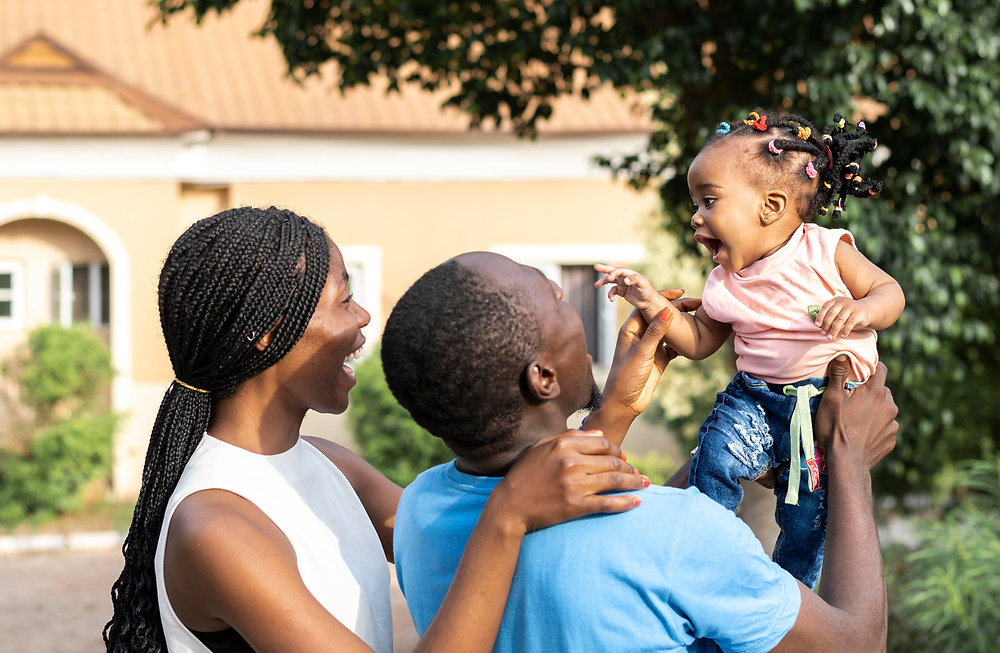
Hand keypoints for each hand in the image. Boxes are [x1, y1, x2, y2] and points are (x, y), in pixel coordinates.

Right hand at [493, 431, 646, 533]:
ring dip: (634, 482)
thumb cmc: (524, 475)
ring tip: (645, 484)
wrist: (509, 506)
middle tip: (638, 473)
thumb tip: (599, 434)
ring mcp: (574, 485)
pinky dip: (625, 502)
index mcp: (563, 446)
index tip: (623, 458)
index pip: (602, 444)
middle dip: (629, 467)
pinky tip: (637, 502)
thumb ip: (568, 436)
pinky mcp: (576, 506)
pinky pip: (608, 503)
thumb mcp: (541, 448)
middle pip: (612, 462)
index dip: (617, 451)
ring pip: (614, 481)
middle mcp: (571, 463)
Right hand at [593, 264, 670, 316]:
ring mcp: (622, 284)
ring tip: (596, 285)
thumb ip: (635, 279)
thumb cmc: (647, 291)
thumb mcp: (643, 284)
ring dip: (603, 282)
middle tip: (596, 266)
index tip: (610, 278)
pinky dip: (610, 295)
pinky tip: (611, 299)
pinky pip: (612, 291)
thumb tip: (625, 280)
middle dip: (604, 269)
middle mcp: (625, 277)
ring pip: (610, 281)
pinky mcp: (621, 291)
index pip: (619, 270)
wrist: (648, 301)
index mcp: (630, 273)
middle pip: (613, 271)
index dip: (614, 273)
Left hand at [600, 289, 688, 420]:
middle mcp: (641, 336)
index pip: (647, 307)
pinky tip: (696, 337)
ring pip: (668, 331)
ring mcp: (651, 347)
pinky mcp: (659, 358)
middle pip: (659, 317)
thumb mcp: (642, 352)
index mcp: (631, 329)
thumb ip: (655, 332)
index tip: (680, 292)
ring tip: (698, 316)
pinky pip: (673, 346)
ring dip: (681, 325)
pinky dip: (683, 342)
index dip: (662, 298)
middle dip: (675, 310)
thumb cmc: (626, 376)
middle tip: (695, 303)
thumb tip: (667, 310)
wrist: (625, 403)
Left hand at [815, 296, 871, 338]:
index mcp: (836, 300)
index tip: (817, 325)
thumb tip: (819, 326)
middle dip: (826, 324)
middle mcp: (843, 301)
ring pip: (840, 319)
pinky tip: (842, 336)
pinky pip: (850, 323)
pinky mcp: (859, 313)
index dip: (820, 316)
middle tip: (823, 333)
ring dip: (834, 330)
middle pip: (832, 313)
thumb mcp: (838, 310)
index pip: (826, 307)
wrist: (865, 310)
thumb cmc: (847, 313)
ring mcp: (851, 306)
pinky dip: (845, 330)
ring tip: (831, 337)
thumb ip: (830, 314)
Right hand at [815, 356, 897, 469]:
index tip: (859, 372)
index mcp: (876, 392)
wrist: (847, 463)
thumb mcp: (831, 399)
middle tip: (852, 400)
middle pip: (882, 390)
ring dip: (874, 411)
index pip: (881, 369)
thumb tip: (842, 354)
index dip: (871, 367)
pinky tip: (861, 435)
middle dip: (870, 392)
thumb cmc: (836, 428)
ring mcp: (893, 425)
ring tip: (856, 421)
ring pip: (885, 410)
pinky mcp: (891, 440)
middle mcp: (890, 406)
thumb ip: (838, 374)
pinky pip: (885, 428)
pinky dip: (876, 428)